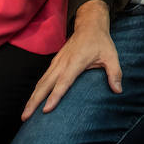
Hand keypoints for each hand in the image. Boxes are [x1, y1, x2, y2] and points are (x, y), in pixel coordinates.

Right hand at [23, 0, 120, 118]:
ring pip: (41, 82)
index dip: (55, 96)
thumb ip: (115, 73)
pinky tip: (32, 101)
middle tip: (25, 117)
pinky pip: (43, 78)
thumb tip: (118, 90)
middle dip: (34, 101)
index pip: (63, 82)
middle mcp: (62, 63)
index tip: (46, 110)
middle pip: (45, 85)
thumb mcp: (111, 55)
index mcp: (75, 62)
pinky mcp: (54, 63)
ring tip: (25, 114)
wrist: (89, 25)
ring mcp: (56, 62)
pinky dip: (36, 91)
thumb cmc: (101, 42)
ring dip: (32, 98)